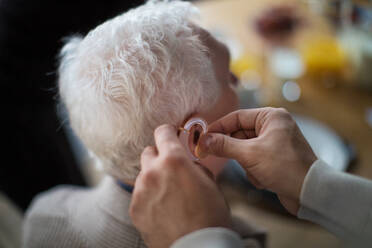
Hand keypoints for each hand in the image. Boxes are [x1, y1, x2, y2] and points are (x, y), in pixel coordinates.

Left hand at [129, 125, 231, 247]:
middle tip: (171, 168)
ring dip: (154, 178)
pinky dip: (149, 196)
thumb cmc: (210, 216)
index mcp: (174, 161)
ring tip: (168, 194)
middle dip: (159, 157)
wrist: (198, 247)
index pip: (162, 132)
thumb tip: (188, 163)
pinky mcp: (134, 208)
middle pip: (148, 152)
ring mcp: (141, 191)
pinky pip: (139, 194)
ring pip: (144, 174)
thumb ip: (195, 166)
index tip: (169, 134)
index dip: (167, 132)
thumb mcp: (211, 183)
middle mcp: (153, 172)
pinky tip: (162, 208)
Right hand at [198, 108, 316, 214]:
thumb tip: (202, 141)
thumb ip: (223, 145)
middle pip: (239, 134)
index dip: (217, 128)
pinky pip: (253, 160)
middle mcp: (273, 126)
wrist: (310, 192)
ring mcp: (274, 142)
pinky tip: (264, 178)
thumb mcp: (250, 154)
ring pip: (244, 149)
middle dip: (234, 150)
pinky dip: (254, 170)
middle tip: (213, 155)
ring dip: (246, 164)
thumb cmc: (285, 167)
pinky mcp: (275, 158)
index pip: (236, 117)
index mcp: (271, 117)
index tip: (202, 138)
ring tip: (258, 172)